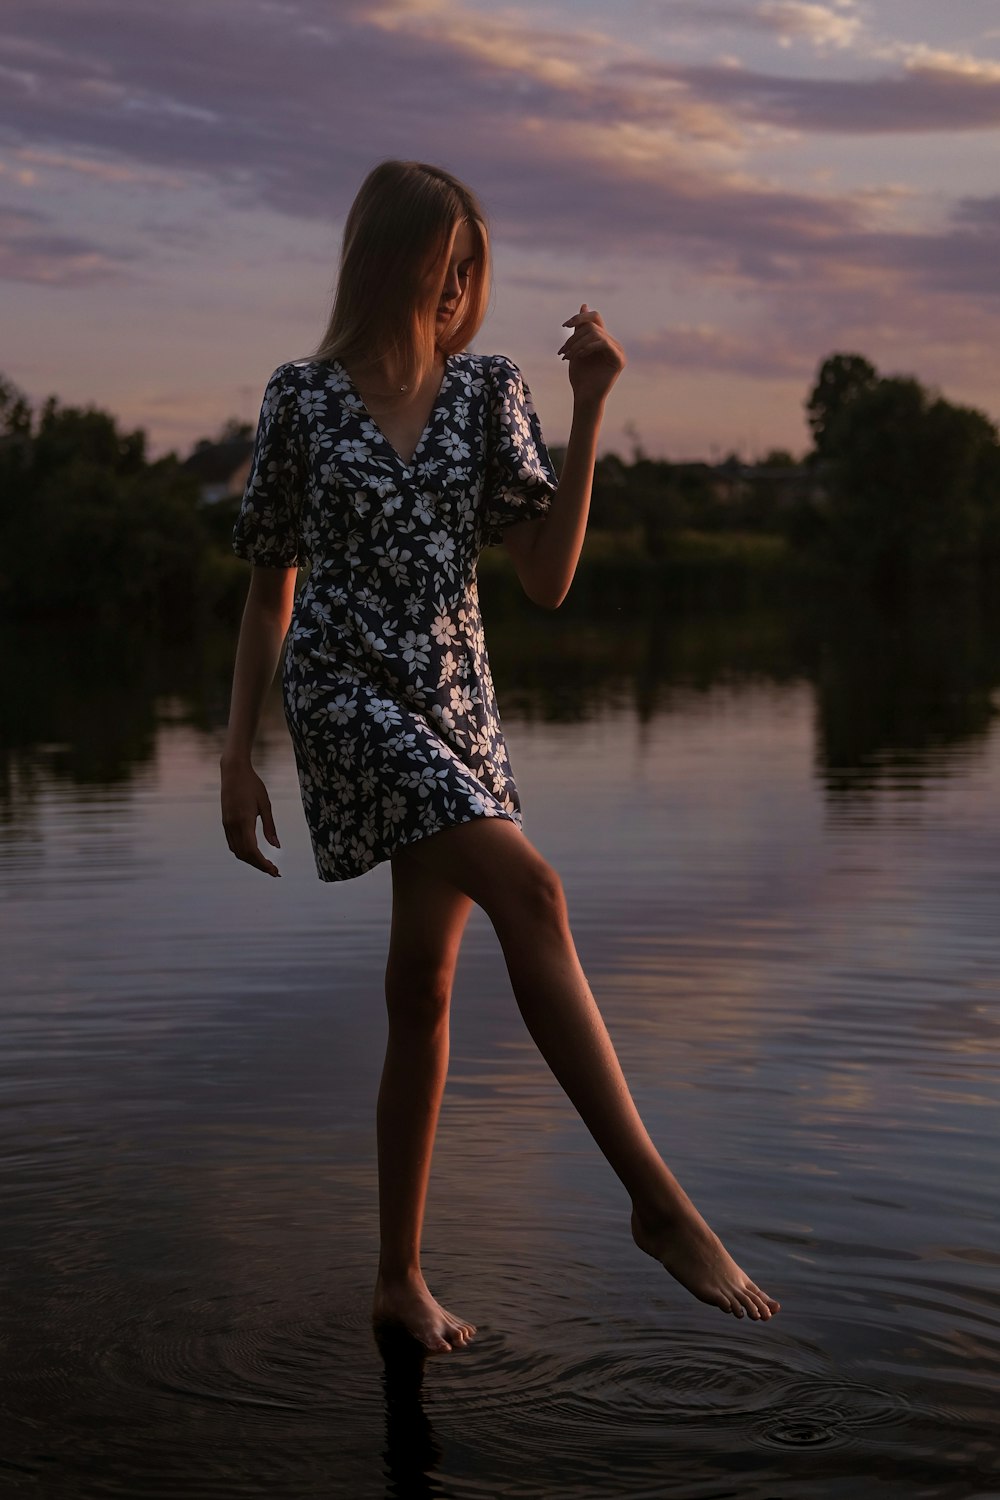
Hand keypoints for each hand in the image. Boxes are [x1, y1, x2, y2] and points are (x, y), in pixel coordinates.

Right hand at [221, 761, 281, 876]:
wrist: (233, 771)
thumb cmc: (253, 785)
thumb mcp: (265, 804)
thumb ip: (270, 827)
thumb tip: (277, 846)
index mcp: (244, 821)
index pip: (252, 851)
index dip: (263, 864)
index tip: (275, 871)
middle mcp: (233, 825)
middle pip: (244, 855)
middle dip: (259, 866)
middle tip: (275, 872)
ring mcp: (227, 824)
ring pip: (237, 851)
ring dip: (251, 861)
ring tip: (266, 865)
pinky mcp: (225, 822)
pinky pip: (233, 844)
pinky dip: (243, 852)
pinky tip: (254, 853)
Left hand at [557, 304, 625, 404]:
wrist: (584, 396)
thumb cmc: (580, 376)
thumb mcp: (576, 348)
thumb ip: (580, 329)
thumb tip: (584, 305)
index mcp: (604, 339)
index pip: (595, 318)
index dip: (580, 318)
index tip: (565, 326)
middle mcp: (613, 343)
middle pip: (592, 326)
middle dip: (574, 338)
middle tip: (563, 352)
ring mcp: (618, 351)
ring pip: (596, 333)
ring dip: (577, 344)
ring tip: (568, 357)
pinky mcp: (619, 360)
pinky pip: (603, 343)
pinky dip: (588, 347)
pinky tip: (580, 356)